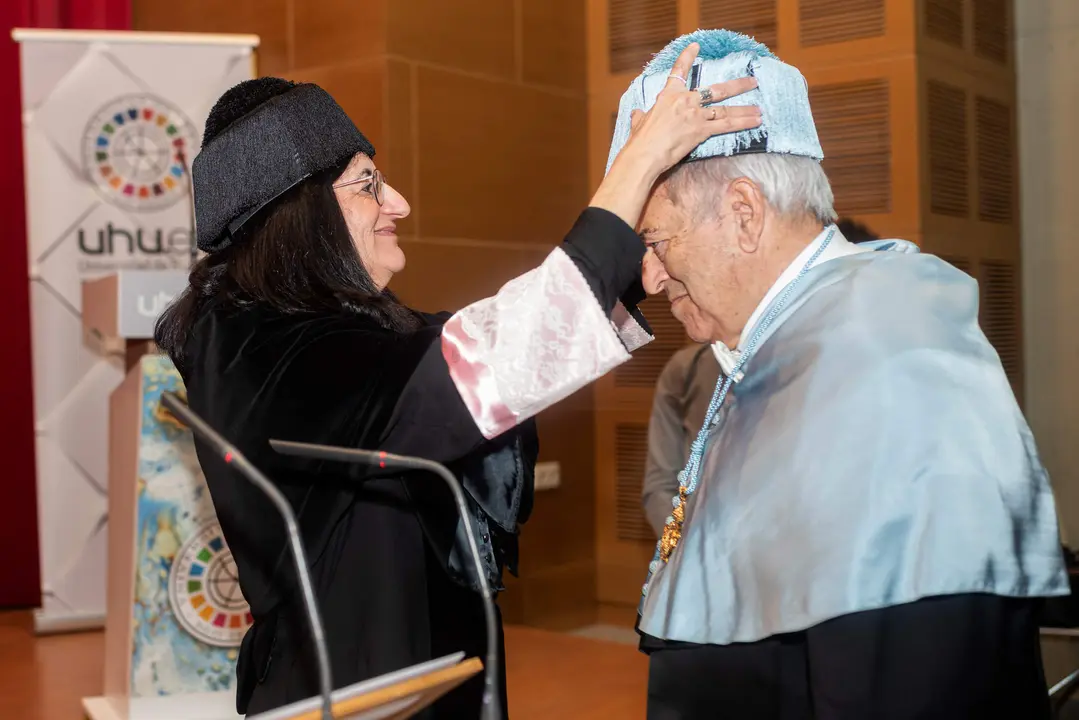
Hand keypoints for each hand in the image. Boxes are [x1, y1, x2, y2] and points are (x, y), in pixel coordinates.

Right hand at [619, 42, 760, 178]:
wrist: (645, 153)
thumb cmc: (640, 140)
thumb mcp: (638, 123)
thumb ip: (641, 116)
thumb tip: (637, 114)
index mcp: (668, 96)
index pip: (679, 72)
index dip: (687, 58)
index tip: (695, 46)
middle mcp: (685, 101)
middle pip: (716, 90)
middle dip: (737, 86)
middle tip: (752, 82)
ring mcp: (695, 114)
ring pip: (725, 109)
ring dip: (744, 110)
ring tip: (759, 110)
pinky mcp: (701, 130)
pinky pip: (727, 125)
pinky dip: (743, 123)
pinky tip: (755, 122)